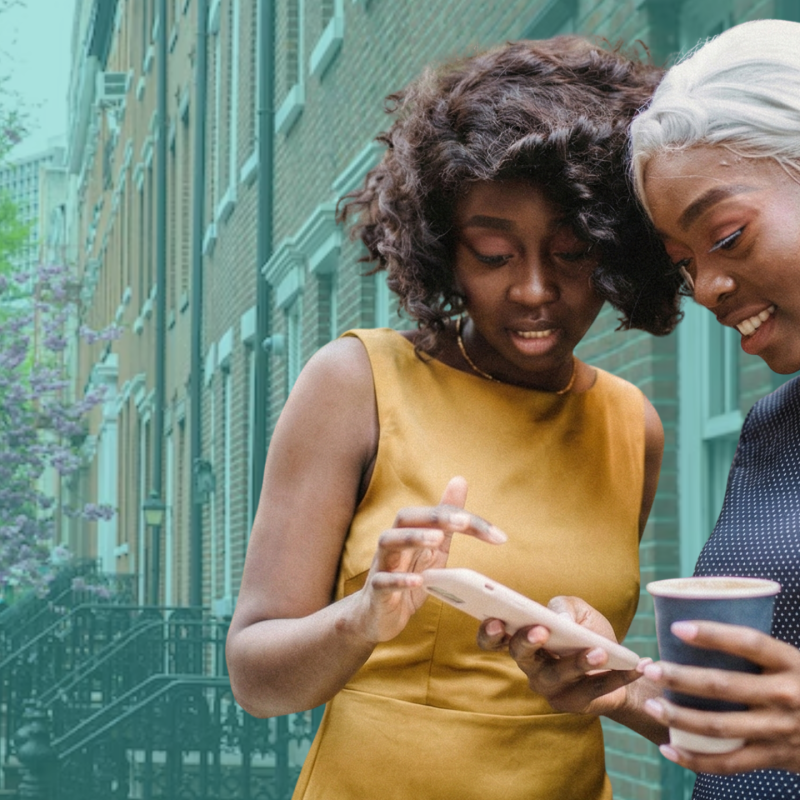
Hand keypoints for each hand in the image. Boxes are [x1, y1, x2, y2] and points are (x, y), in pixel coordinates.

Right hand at [354, 476, 505, 644]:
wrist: (378, 615)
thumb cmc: (408, 577)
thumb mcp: (434, 548)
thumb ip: (447, 519)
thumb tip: (460, 480)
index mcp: (410, 531)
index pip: (434, 515)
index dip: (465, 519)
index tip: (496, 535)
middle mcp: (394, 543)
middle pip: (405, 518)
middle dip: (433, 516)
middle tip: (463, 522)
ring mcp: (382, 566)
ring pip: (388, 542)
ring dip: (413, 538)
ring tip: (438, 539)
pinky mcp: (377, 592)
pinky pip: (383, 581)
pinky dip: (399, 579)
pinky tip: (418, 581)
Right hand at [478, 595, 643, 715]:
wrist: (617, 662)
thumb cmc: (587, 631)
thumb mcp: (577, 610)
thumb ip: (564, 607)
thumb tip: (559, 620)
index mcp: (523, 639)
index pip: (493, 639)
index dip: (489, 632)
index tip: (495, 620)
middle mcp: (530, 665)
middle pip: (521, 655)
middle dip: (528, 642)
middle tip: (542, 630)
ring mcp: (550, 687)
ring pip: (557, 675)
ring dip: (578, 662)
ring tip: (599, 651)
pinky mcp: (574, 703)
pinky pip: (593, 690)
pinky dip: (616, 677)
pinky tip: (634, 666)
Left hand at [642, 621, 799, 773]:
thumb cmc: (799, 683)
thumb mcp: (788, 660)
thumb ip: (752, 650)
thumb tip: (689, 628)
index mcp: (790, 662)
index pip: (749, 642)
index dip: (713, 634)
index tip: (677, 628)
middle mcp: (786, 695)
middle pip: (725, 686)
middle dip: (681, 678)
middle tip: (652, 668)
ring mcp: (780, 729)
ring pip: (720, 727)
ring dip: (680, 717)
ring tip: (652, 705)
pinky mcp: (773, 757)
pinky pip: (729, 763)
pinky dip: (695, 759)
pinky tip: (668, 749)